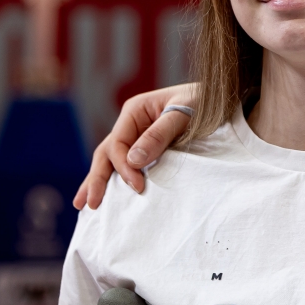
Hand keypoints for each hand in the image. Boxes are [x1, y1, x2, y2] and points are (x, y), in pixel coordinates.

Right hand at [73, 83, 195, 209]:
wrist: (221, 99)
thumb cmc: (205, 101)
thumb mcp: (184, 113)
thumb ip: (159, 135)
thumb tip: (133, 161)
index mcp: (135, 111)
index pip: (118, 144)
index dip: (124, 167)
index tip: (138, 186)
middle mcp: (131, 123)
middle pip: (106, 153)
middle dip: (97, 179)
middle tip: (91, 204)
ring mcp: (136, 136)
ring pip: (110, 161)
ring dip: (97, 182)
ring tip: (83, 204)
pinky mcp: (146, 148)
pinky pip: (125, 165)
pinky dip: (113, 180)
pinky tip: (105, 196)